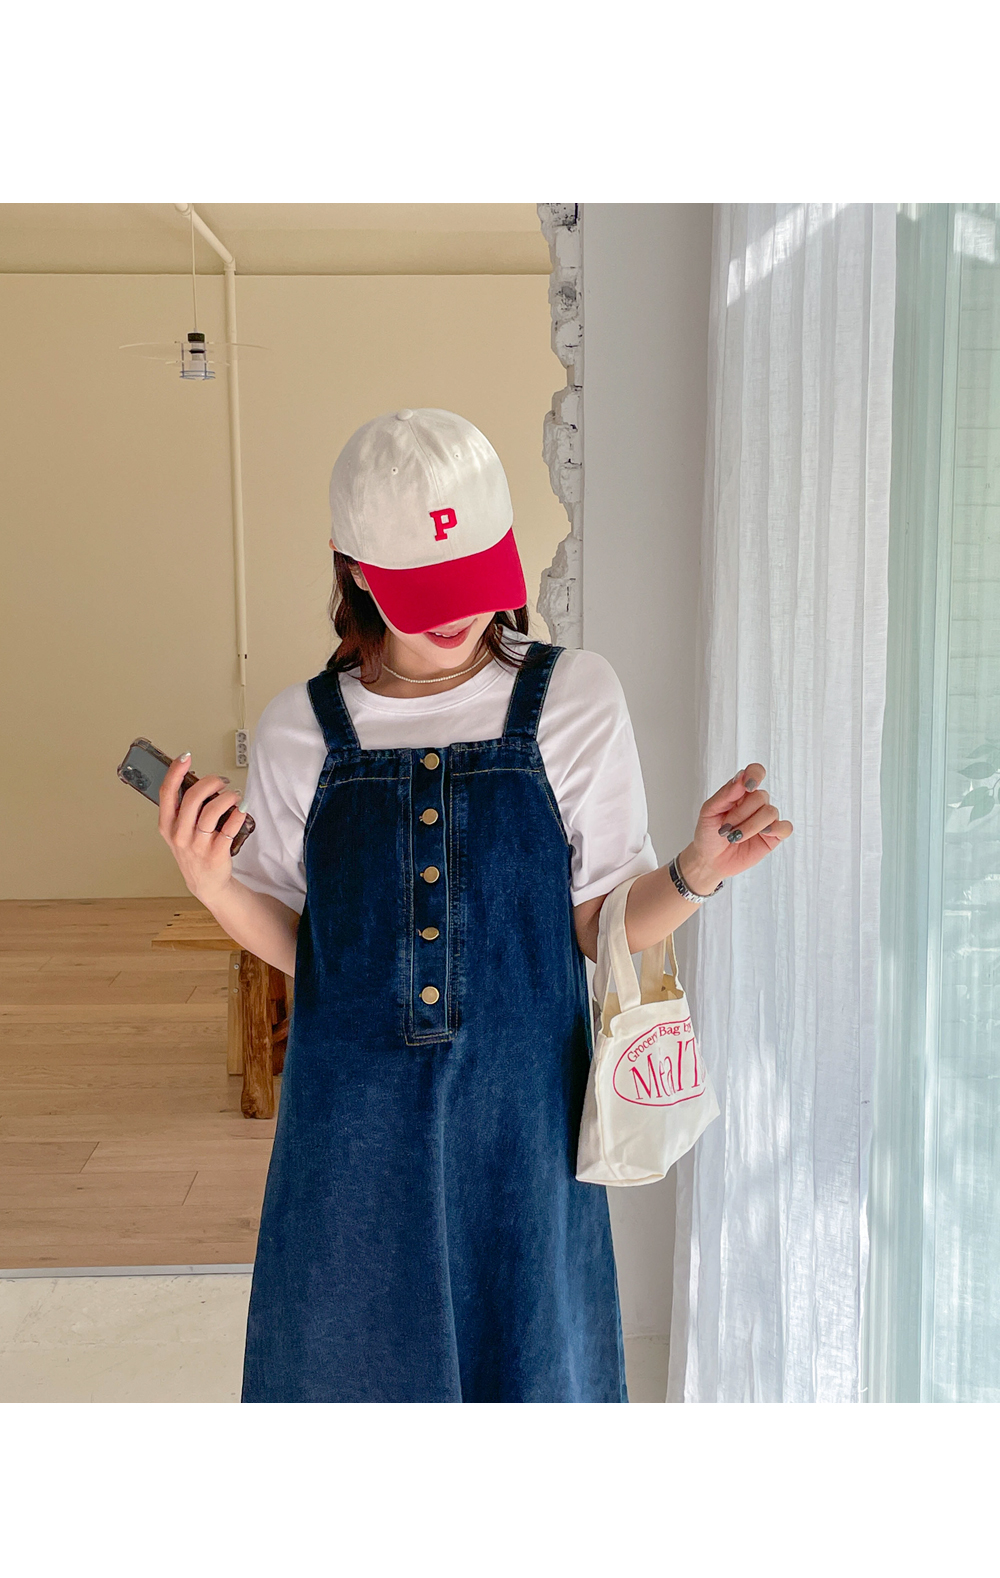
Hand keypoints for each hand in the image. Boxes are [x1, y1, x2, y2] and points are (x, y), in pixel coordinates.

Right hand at [157, 753, 247, 904]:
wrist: (205, 882)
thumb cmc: (193, 851)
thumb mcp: (178, 831)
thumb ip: (184, 809)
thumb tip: (200, 781)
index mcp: (167, 825)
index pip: (167, 792)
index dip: (176, 771)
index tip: (186, 757)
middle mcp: (180, 834)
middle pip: (193, 798)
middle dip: (211, 782)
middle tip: (221, 781)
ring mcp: (197, 845)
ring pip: (212, 811)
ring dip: (227, 798)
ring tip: (234, 796)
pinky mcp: (216, 853)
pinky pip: (230, 828)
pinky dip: (239, 815)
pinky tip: (242, 810)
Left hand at [681, 763, 793, 891]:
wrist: (710, 860)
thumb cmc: (708, 833)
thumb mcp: (709, 811)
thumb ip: (726, 794)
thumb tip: (742, 778)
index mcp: (740, 791)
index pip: (755, 772)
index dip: (755, 774)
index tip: (748, 786)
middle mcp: (756, 802)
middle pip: (761, 797)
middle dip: (740, 814)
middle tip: (725, 828)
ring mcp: (766, 819)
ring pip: (770, 812)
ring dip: (750, 826)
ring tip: (734, 837)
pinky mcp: (773, 836)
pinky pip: (785, 827)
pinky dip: (775, 829)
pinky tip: (762, 835)